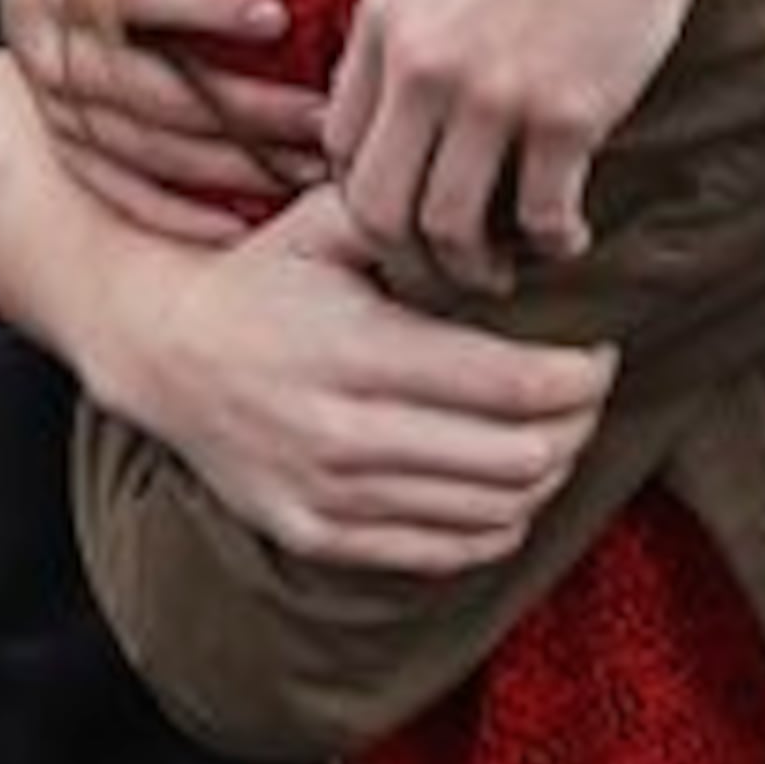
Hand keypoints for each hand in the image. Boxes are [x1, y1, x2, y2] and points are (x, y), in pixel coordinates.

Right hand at [8, 0, 323, 231]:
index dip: (198, 3)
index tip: (276, 14)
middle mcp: (48, 45)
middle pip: (147, 88)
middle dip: (238, 105)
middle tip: (323, 116)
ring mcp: (54, 106)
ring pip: (143, 148)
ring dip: (226, 165)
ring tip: (308, 168)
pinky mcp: (67, 151)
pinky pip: (120, 193)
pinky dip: (179, 212)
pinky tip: (245, 220)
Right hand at [126, 187, 615, 573]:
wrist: (163, 356)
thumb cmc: (262, 278)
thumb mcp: (324, 222)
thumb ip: (412, 212)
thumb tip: (512, 218)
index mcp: (359, 350)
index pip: (514, 384)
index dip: (583, 376)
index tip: (601, 352)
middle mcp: (345, 433)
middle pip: (520, 456)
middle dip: (578, 425)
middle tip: (589, 392)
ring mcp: (332, 496)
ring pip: (494, 511)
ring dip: (548, 475)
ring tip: (557, 433)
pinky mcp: (320, 536)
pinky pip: (446, 551)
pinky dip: (500, 523)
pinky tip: (508, 481)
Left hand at [328, 0, 732, 295]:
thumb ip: (409, 10)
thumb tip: (396, 79)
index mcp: (383, 13)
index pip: (339, 143)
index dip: (370, 187)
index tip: (413, 198)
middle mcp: (423, 60)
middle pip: (376, 205)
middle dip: (405, 253)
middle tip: (445, 262)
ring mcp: (493, 90)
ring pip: (449, 228)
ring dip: (475, 267)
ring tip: (507, 268)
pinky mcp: (570, 111)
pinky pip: (542, 216)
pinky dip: (554, 242)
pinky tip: (570, 235)